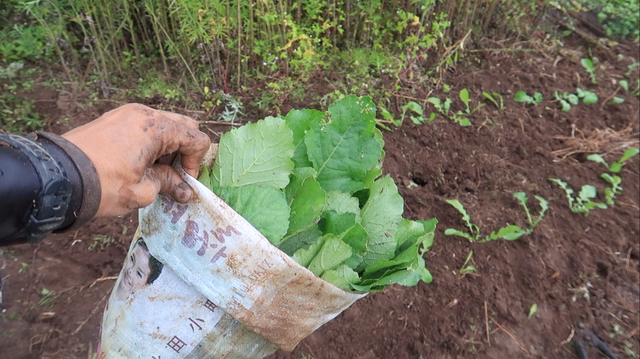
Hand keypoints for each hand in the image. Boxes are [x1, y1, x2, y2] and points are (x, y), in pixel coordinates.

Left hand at [62, 104, 210, 216]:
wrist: (57, 178)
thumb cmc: (103, 185)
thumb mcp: (142, 191)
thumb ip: (169, 185)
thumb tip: (186, 191)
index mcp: (156, 128)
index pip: (196, 139)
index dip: (194, 164)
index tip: (182, 182)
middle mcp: (144, 114)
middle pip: (183, 126)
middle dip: (184, 151)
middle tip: (172, 175)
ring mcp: (126, 114)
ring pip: (163, 125)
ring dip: (167, 146)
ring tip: (152, 171)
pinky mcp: (112, 119)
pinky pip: (143, 126)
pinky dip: (149, 142)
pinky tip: (137, 163)